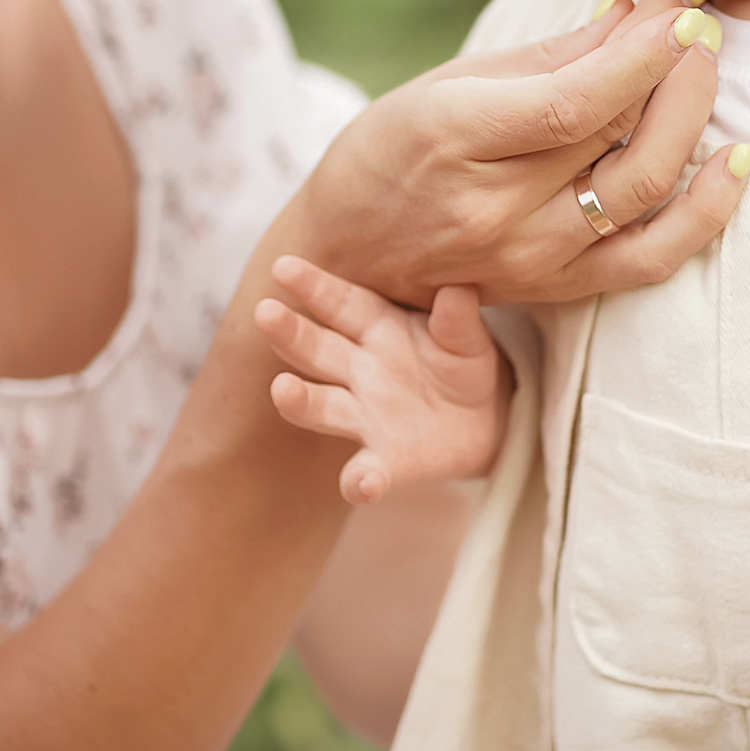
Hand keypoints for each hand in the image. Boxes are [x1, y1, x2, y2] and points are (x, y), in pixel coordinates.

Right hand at [256, 255, 509, 503]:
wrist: (485, 421)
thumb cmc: (461, 363)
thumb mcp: (466, 337)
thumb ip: (458, 317)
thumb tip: (459, 289)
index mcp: (377, 328)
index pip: (341, 303)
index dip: (314, 286)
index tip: (284, 266)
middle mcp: (359, 371)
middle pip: (318, 350)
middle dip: (290, 333)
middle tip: (264, 312)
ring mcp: (366, 417)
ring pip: (323, 408)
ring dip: (301, 401)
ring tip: (282, 390)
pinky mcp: (385, 461)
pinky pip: (366, 472)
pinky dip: (361, 480)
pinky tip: (363, 484)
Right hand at [293, 0, 749, 306]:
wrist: (348, 252)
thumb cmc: (392, 149)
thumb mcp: (451, 82)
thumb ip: (553, 55)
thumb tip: (639, 11)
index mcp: (453, 138)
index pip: (575, 102)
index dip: (642, 54)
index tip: (679, 8)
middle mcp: (494, 209)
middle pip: (618, 142)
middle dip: (678, 71)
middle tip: (700, 23)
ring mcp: (528, 259)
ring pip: (644, 193)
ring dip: (693, 121)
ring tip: (706, 67)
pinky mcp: (555, 290)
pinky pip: (650, 258)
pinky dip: (705, 212)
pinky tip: (735, 162)